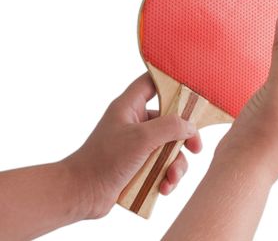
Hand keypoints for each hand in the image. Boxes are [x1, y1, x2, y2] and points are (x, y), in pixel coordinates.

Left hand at [63, 73, 201, 218]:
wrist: (81, 194)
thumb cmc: (104, 160)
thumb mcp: (141, 139)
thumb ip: (170, 127)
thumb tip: (190, 126)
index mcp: (129, 107)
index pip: (151, 83)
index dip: (169, 82)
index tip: (190, 91)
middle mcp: (134, 123)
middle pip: (170, 120)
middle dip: (184, 137)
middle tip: (196, 148)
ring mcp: (137, 146)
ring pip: (169, 148)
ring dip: (176, 164)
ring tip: (171, 177)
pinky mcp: (138, 166)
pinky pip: (162, 167)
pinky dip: (166, 177)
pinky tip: (163, 188)